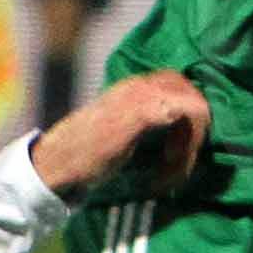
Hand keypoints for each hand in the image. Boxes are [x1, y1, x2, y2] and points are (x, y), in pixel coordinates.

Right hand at [29, 68, 209, 202]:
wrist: (56, 164)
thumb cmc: (82, 155)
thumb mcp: (118, 132)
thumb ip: (143, 125)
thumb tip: (174, 136)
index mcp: (130, 87)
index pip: (176, 85)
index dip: (185, 117)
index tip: (173, 152)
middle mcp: (138, 83)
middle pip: (190, 91)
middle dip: (195, 127)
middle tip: (179, 160)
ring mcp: (142, 94)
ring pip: (195, 104)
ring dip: (193, 140)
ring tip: (175, 169)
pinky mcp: (145, 111)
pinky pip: (189, 115)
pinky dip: (188, 146)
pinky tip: (171, 168)